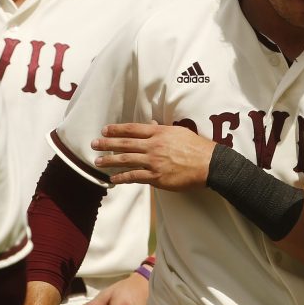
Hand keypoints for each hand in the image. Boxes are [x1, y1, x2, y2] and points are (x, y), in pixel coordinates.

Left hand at [92, 122, 215, 190]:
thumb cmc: (197, 147)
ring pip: (126, 160)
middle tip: (94, 144)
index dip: (117, 130)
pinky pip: (135, 177)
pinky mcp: (157, 177)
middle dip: (107, 144)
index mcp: (159, 133)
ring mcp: (154, 162)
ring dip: (109, 161)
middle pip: (125, 144)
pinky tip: (113, 179)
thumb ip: (163, 130)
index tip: (105, 130)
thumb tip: (152, 125)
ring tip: (98, 162)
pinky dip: (122, 178)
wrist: (209, 164)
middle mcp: (154, 146)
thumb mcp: (180, 132)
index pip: (132, 129)